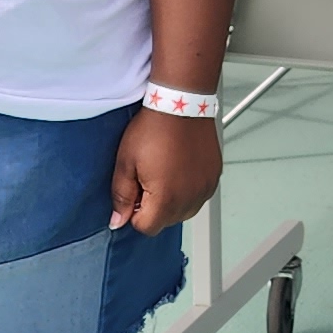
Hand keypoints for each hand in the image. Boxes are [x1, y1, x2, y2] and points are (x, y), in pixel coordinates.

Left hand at [111, 109, 222, 232]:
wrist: (181, 104)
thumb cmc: (154, 128)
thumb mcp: (126, 162)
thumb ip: (121, 197)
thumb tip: (118, 221)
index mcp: (166, 199)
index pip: (145, 227)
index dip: (134, 212)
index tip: (134, 192)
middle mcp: (190, 199)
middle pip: (165, 222)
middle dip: (153, 207)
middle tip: (148, 177)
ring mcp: (204, 189)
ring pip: (183, 212)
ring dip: (171, 200)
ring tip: (165, 172)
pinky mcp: (213, 178)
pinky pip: (197, 197)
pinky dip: (187, 190)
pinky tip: (179, 168)